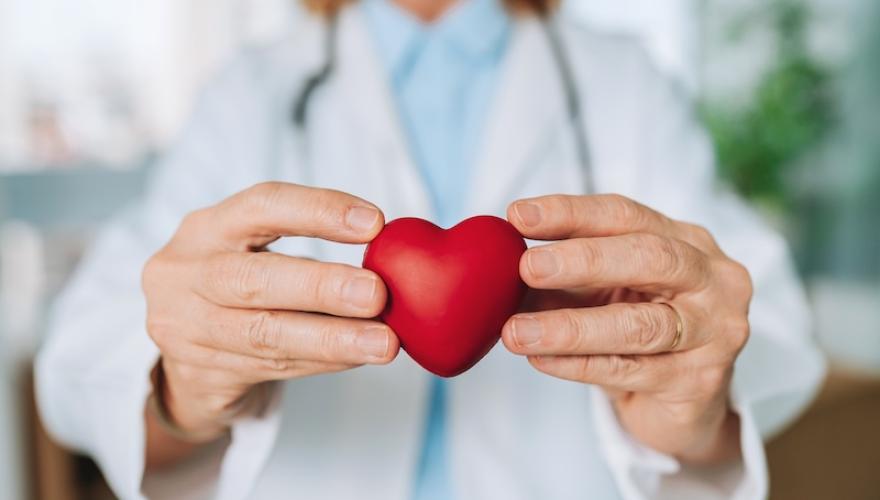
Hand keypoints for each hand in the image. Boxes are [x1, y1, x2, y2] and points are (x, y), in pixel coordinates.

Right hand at [142, 182, 398, 443]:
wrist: (179, 363)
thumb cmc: (234, 293)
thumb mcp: (250, 255)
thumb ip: (305, 251)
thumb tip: (390, 259)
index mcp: (205, 229)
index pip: (261, 205)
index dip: (318, 210)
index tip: (374, 223)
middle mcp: (186, 275)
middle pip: (254, 279)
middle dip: (321, 287)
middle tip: (376, 293)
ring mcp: (186, 330)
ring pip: (266, 335)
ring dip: (333, 338)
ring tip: (383, 341)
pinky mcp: (201, 376)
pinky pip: (273, 368)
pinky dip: (323, 362)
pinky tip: (357, 355)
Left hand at [502, 194, 751, 463]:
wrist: (683, 404)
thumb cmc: (638, 331)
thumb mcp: (603, 292)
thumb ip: (564, 274)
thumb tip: (499, 263)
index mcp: (686, 241)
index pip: (626, 215)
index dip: (571, 213)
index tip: (518, 216)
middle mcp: (713, 279)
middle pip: (650, 257)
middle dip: (584, 260)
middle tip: (527, 268)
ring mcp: (714, 332)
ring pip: (640, 325)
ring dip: (570, 327)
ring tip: (516, 331)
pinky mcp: (699, 382)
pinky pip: (630, 371)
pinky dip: (578, 365)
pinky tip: (541, 360)